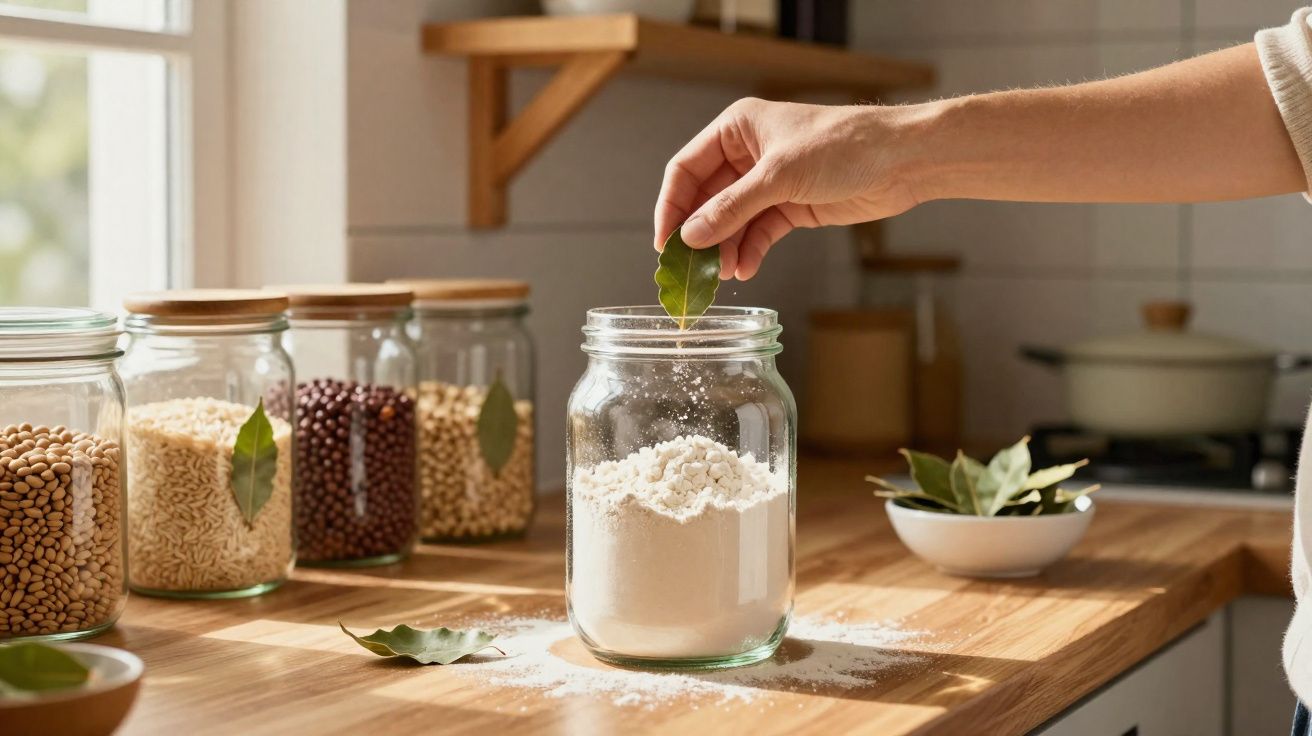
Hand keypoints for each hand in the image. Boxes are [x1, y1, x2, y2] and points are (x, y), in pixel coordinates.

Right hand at [654, 98, 924, 279]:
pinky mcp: (790, 206)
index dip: (672, 207)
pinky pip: (757, 233)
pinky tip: (744, 269)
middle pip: (706, 200)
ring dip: (723, 248)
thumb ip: (732, 208)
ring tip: (719, 276)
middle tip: (689, 270)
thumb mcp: (780, 176)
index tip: (664, 244)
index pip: (686, 169)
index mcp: (736, 129)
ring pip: (731, 221)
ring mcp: (769, 183)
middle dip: (699, 235)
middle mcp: (747, 154)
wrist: (901, 161)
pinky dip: (749, 251)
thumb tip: (691, 236)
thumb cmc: (844, 146)